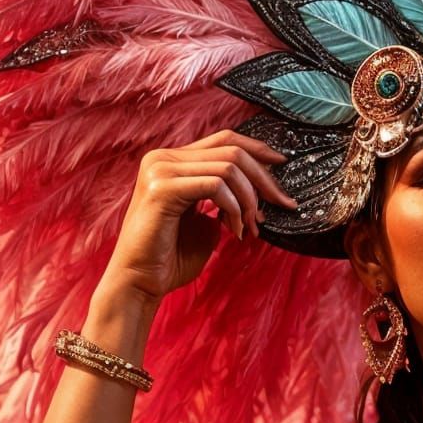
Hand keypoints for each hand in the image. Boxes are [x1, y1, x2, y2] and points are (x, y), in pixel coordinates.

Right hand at [97, 129, 296, 303]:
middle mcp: (163, 158)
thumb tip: (260, 190)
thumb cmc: (172, 257)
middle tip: (282, 204)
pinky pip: (216, 186)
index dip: (257, 149)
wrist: (140, 282)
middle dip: (263, 179)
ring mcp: (160, 170)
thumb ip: (225, 198)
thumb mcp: (206, 220)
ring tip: (250, 227)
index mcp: (172, 161)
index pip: (224, 140)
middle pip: (232, 150)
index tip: (282, 164)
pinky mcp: (161, 188)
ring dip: (249, 200)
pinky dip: (234, 208)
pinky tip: (234, 231)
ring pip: (228, 168)